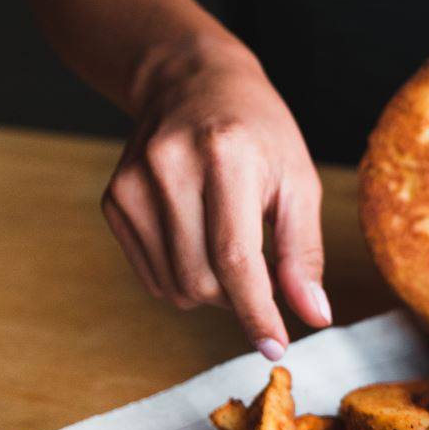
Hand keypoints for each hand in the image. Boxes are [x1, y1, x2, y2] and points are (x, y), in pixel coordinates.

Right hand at [102, 37, 329, 357]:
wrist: (192, 81)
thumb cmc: (260, 132)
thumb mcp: (299, 181)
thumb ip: (304, 252)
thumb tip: (314, 316)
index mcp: (225, 157)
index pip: (236, 259)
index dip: (257, 312)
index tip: (276, 348)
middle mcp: (169, 168)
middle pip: (205, 280)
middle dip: (241, 297)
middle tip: (263, 270)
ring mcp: (132, 184)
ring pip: (176, 287)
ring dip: (213, 290)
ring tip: (230, 244)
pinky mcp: (114, 199)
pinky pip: (152, 275)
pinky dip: (184, 276)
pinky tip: (199, 238)